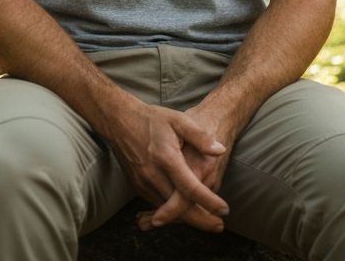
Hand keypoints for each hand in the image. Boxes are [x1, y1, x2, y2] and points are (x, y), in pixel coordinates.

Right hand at [103, 100, 228, 226]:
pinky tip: (185, 212)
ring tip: (207, 222)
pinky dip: (172, 212)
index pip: (190, 188)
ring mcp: (143, 182)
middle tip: (219, 225)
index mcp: (166, 157)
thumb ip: (200, 136)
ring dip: (187, 219)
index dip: (209, 201)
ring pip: (167, 210)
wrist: (120, 121)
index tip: (224, 209)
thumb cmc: (152, 119)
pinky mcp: (137, 186)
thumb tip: (220, 150)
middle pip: (179, 207)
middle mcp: (153, 174)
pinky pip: (157, 204)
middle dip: (201, 220)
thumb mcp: (178, 120)